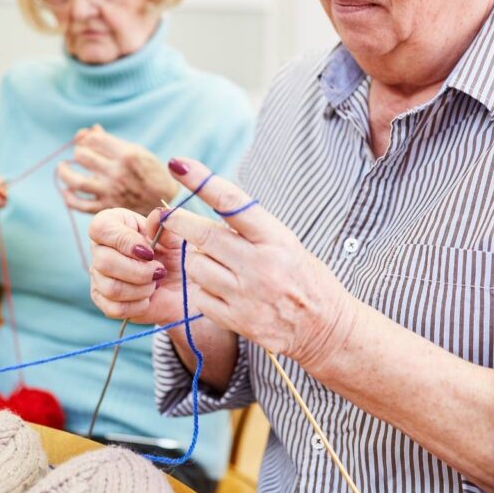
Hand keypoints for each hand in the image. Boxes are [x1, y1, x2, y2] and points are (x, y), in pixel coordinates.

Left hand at [57, 124, 176, 214]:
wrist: (165, 202)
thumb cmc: (150, 172)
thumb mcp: (137, 151)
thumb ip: (111, 142)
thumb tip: (90, 130)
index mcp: (127, 154)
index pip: (93, 140)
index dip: (87, 138)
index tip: (89, 142)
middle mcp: (117, 173)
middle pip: (82, 156)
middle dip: (79, 152)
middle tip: (82, 155)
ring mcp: (111, 192)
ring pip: (75, 181)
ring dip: (64, 172)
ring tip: (62, 168)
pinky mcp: (107, 208)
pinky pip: (80, 205)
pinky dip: (69, 198)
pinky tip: (67, 191)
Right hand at [89, 206, 195, 324]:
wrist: (183, 286)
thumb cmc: (175, 254)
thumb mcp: (174, 237)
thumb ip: (164, 225)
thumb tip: (157, 215)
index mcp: (113, 225)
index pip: (99, 228)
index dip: (124, 241)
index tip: (149, 252)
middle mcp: (100, 249)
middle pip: (104, 262)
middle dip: (138, 271)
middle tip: (159, 271)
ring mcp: (99, 276)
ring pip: (110, 287)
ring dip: (141, 288)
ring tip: (156, 283)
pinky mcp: (103, 300)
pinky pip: (114, 308)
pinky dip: (138, 305)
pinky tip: (148, 297)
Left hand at [160, 157, 355, 371]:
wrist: (326, 328)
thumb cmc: (302, 276)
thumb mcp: (284, 242)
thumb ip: (248, 229)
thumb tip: (208, 209)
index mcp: (276, 238)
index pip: (231, 202)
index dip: (201, 181)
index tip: (178, 164)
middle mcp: (261, 265)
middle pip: (203, 235)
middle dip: (179, 221)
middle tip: (167, 214)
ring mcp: (247, 295)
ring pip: (196, 265)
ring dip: (196, 259)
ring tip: (217, 263)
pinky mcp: (238, 320)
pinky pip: (200, 296)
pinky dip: (203, 289)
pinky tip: (221, 289)